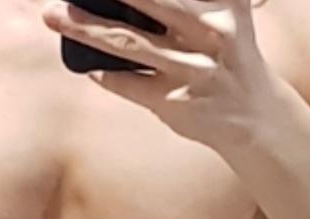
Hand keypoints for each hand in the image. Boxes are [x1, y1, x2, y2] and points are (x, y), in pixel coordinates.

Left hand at [41, 0, 282, 159]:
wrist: (255, 116)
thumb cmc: (227, 54)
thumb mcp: (225, 13)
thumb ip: (192, 2)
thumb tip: (114, 2)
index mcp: (224, 2)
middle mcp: (210, 30)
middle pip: (150, 0)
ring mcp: (191, 69)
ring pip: (128, 44)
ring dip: (86, 29)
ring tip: (54, 16)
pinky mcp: (175, 103)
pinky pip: (128, 84)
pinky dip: (105, 74)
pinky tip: (88, 67)